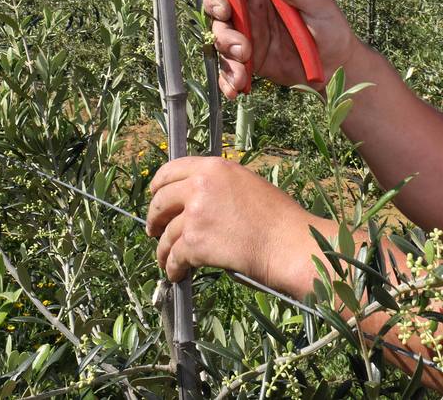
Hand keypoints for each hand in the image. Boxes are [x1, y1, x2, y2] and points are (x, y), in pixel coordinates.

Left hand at [146, 156, 320, 287]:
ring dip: (163, 249)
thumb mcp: (246, 185)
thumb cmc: (277, 218)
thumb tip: (196, 199)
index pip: (171, 170)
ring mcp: (195, 214)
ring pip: (166, 234)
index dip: (158, 185)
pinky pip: (174, 257)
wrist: (288, 243)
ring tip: (165, 259)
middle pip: (161, 201)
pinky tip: (176, 274)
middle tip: (154, 230)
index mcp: (214, 168)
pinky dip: (172, 268)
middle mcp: (200, 186)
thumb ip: (218, 186)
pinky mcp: (194, 243)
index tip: (155, 196)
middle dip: (154, 218)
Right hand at [204, 0, 362, 95]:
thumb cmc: (329, 26)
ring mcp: (246, 37)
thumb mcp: (314, 1)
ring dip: (227, 59)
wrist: (335, 67)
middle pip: (217, 15)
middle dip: (222, 33)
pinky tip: (236, 88)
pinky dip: (228, 80)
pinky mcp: (248, 61)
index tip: (224, 10)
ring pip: (220, 43)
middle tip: (240, 48)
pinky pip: (229, 69)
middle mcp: (249, 11)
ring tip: (244, 71)